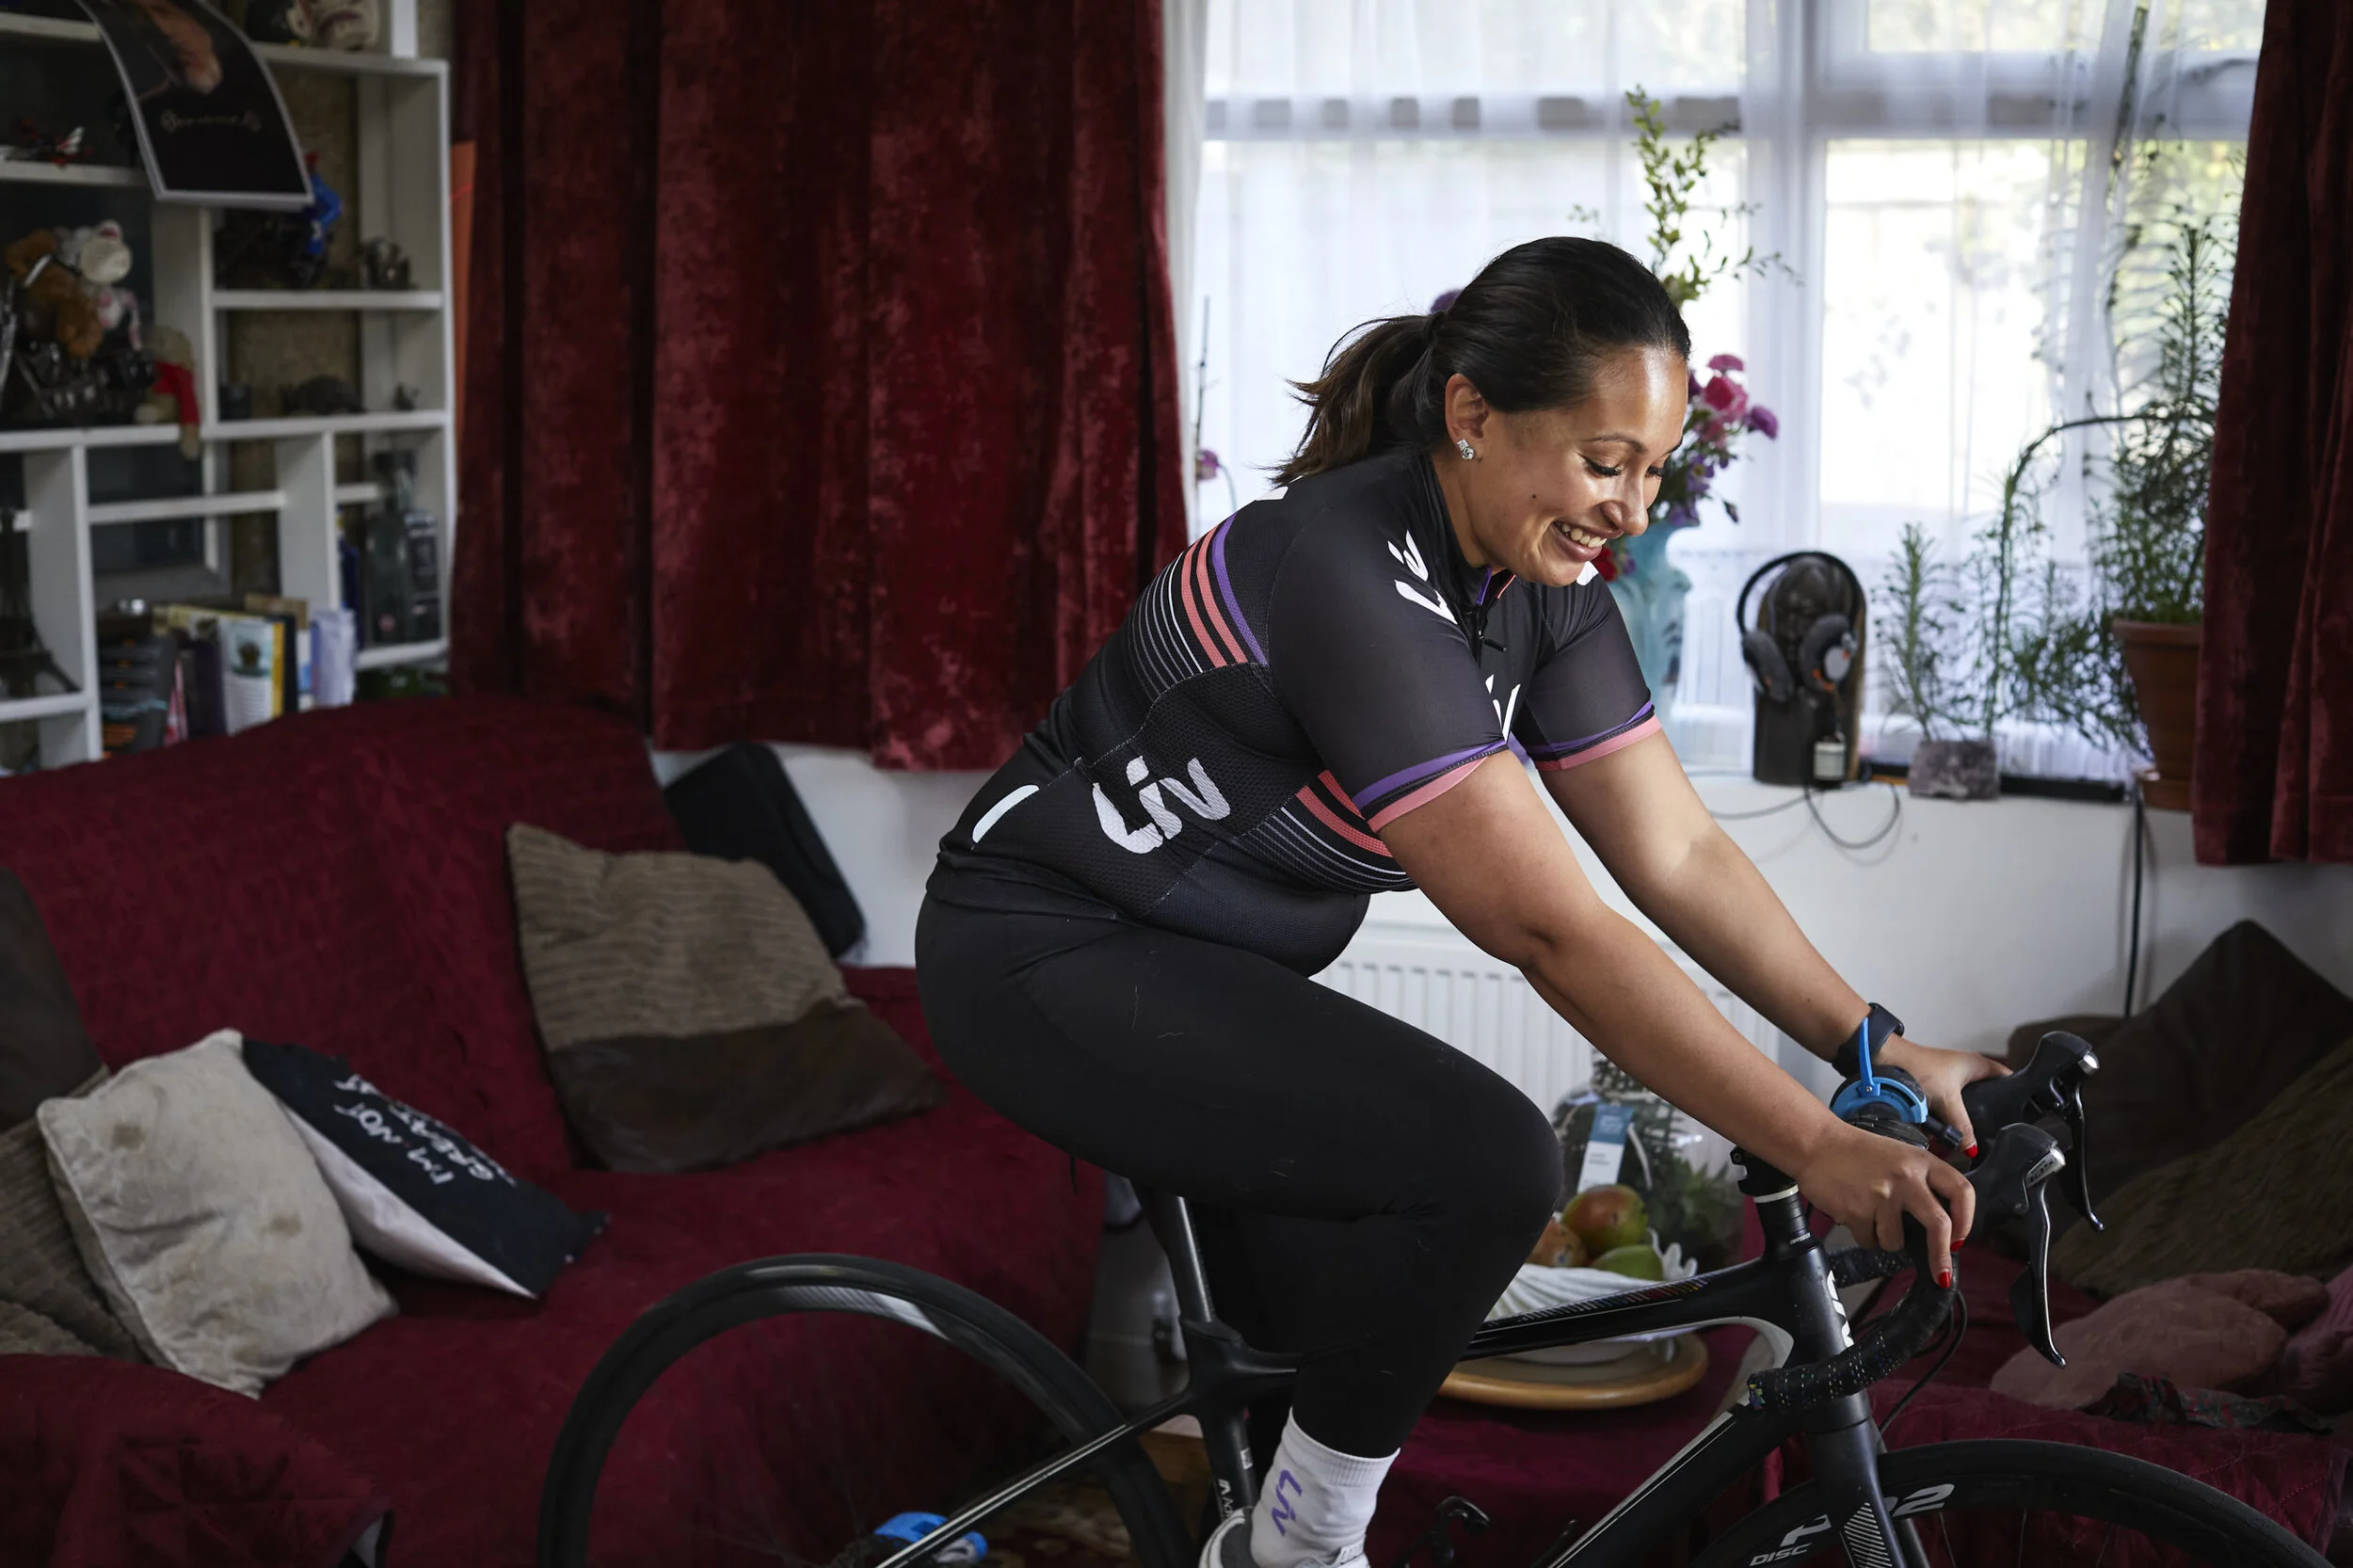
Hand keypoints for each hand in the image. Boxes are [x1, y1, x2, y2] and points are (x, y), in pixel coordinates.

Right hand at [1793, 1119, 1977, 1285]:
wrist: (1816, 1143)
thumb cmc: (1857, 1151)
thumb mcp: (1899, 1155)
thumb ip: (1921, 1182)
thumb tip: (1940, 1224)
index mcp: (1921, 1162)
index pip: (1961, 1191)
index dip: (1966, 1221)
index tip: (1960, 1239)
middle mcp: (1906, 1178)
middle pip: (1939, 1225)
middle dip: (1941, 1257)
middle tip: (1940, 1274)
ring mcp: (1881, 1196)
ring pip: (1895, 1240)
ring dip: (1884, 1237)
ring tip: (1870, 1214)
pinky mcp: (1857, 1211)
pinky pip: (1869, 1241)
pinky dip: (1863, 1235)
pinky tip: (1854, 1212)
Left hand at [1879, 1037, 2008, 1153]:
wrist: (1884, 1061)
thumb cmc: (1916, 1066)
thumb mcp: (1946, 1099)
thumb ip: (1962, 1125)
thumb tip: (1972, 1147)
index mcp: (1977, 1066)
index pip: (2008, 1079)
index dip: (2017, 1094)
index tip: (2023, 1114)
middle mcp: (1967, 1073)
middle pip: (1987, 1099)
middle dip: (1988, 1118)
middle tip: (1994, 1136)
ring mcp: (1951, 1083)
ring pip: (1965, 1108)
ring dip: (1964, 1123)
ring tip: (1969, 1142)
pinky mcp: (1936, 1092)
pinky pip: (1948, 1112)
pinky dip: (1947, 1123)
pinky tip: (1947, 1138)